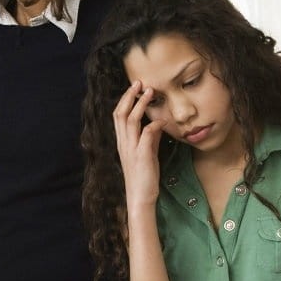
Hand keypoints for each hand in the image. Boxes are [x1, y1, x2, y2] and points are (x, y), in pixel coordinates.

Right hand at [113, 81, 166, 206]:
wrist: (140, 197)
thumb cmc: (144, 177)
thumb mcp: (147, 153)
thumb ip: (150, 138)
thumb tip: (156, 123)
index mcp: (122, 142)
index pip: (118, 115)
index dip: (125, 99)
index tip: (134, 87)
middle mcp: (124, 143)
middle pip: (121, 113)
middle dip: (129, 96)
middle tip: (139, 83)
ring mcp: (131, 149)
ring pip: (131, 121)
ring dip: (140, 104)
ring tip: (149, 92)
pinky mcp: (142, 156)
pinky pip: (146, 135)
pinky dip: (154, 125)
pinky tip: (162, 120)